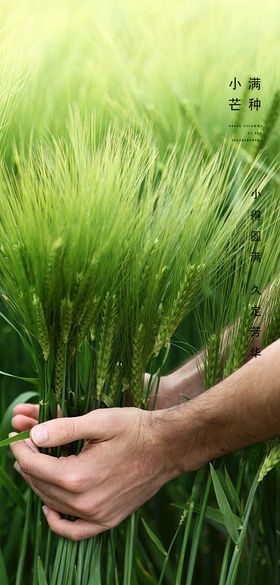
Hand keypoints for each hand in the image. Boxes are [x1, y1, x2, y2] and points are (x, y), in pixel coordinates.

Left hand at [10, 407, 178, 540]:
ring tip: (35, 465)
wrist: (169, 446)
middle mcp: (84, 502)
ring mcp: (97, 515)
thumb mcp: (98, 420)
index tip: (17, 436)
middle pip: (39, 484)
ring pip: (52, 503)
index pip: (33, 465)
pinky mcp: (108, 520)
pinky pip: (75, 531)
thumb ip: (63, 428)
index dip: (21, 449)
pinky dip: (58, 522)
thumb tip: (32, 435)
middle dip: (26, 463)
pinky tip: (50, 507)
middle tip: (25, 446)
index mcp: (78, 475)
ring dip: (39, 483)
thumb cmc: (135, 429)